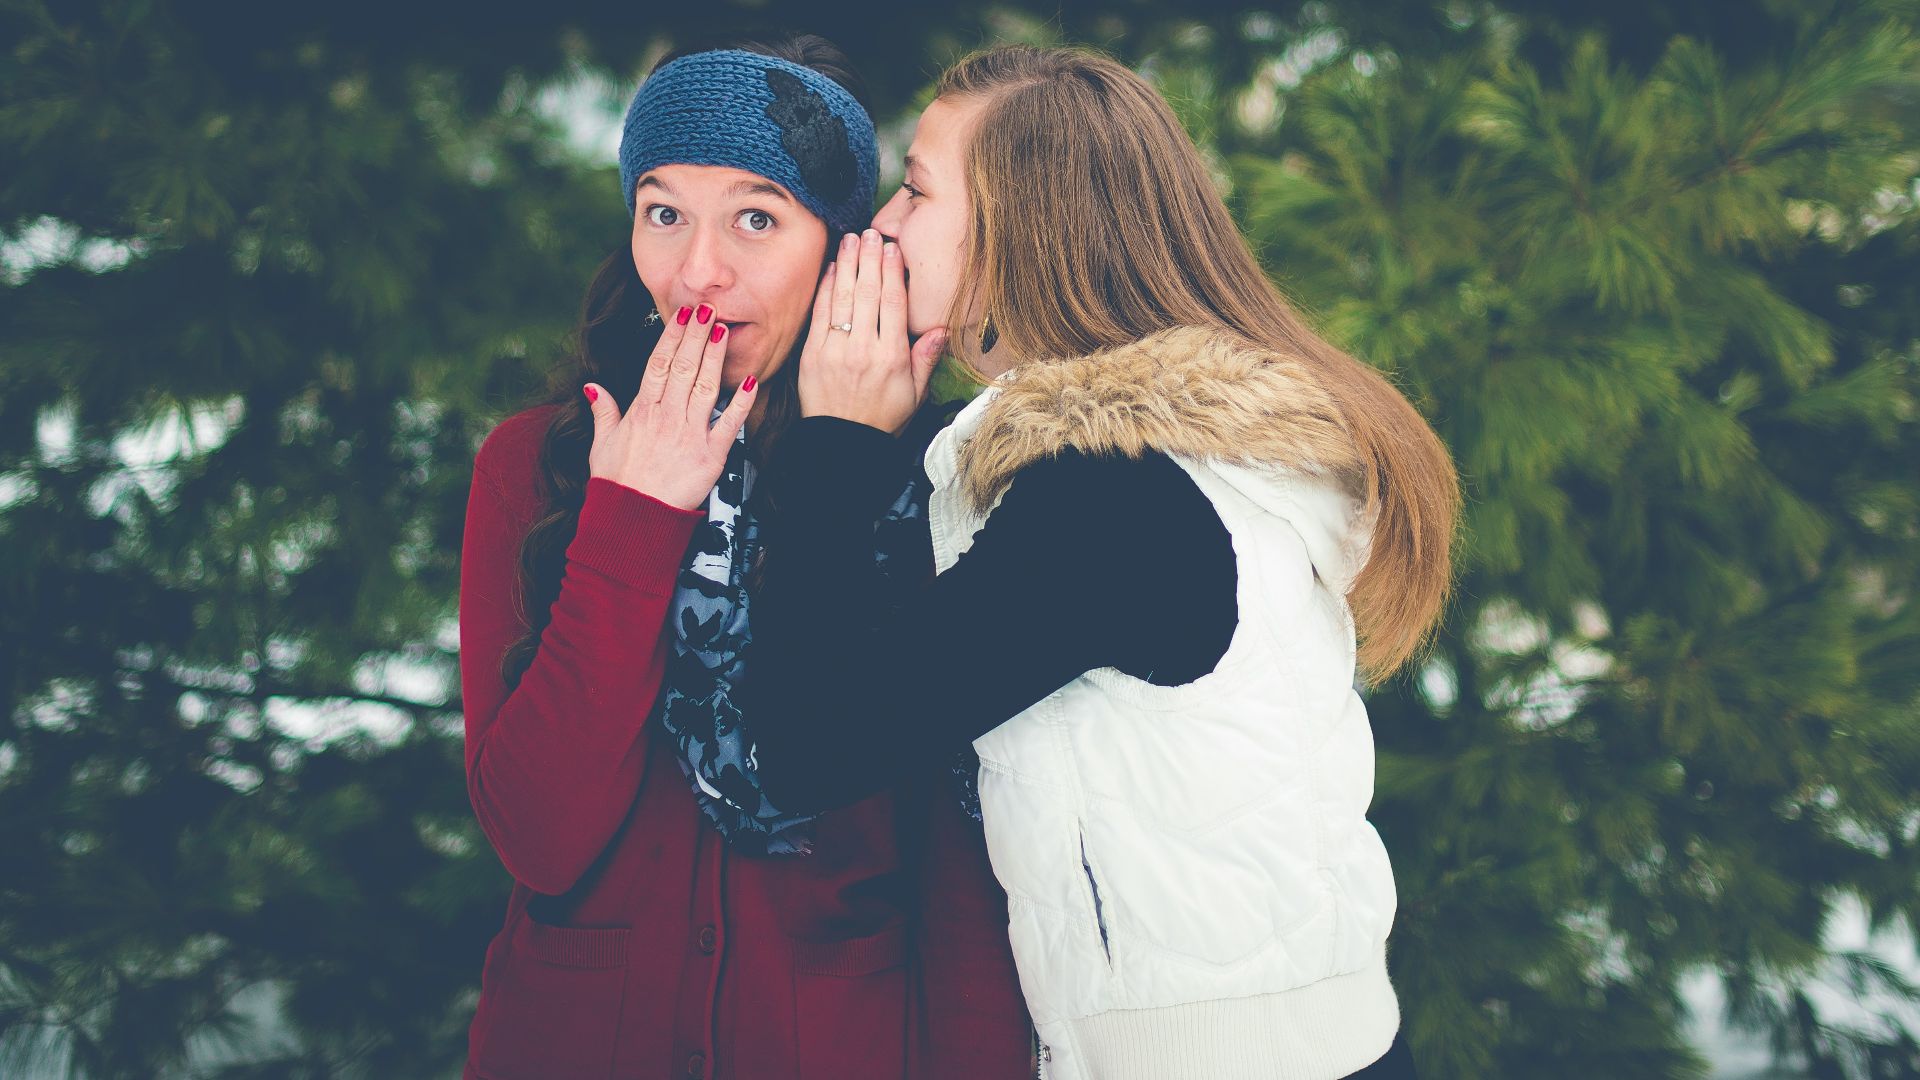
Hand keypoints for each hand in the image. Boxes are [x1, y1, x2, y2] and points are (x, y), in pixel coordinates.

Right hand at [583, 305, 757, 510]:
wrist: (631, 520)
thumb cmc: (616, 484)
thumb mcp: (601, 445)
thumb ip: (602, 412)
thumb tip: (592, 387)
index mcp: (641, 412)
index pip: (658, 364)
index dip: (671, 337)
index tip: (682, 315)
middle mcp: (665, 418)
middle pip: (683, 368)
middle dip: (695, 336)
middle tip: (707, 309)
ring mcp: (688, 435)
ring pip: (704, 387)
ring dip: (715, 357)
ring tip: (724, 330)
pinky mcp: (710, 457)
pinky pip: (728, 425)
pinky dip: (741, 403)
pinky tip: (751, 381)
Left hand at [797, 228, 949, 433]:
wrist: (843, 443)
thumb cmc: (882, 418)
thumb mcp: (915, 394)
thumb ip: (925, 359)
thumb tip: (941, 329)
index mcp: (892, 357)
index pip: (893, 304)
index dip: (893, 272)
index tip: (893, 249)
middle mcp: (864, 350)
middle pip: (868, 293)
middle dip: (870, 258)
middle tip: (872, 232)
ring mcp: (835, 350)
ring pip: (843, 298)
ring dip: (848, 264)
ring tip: (852, 239)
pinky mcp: (812, 354)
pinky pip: (821, 314)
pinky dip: (826, 288)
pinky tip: (833, 267)